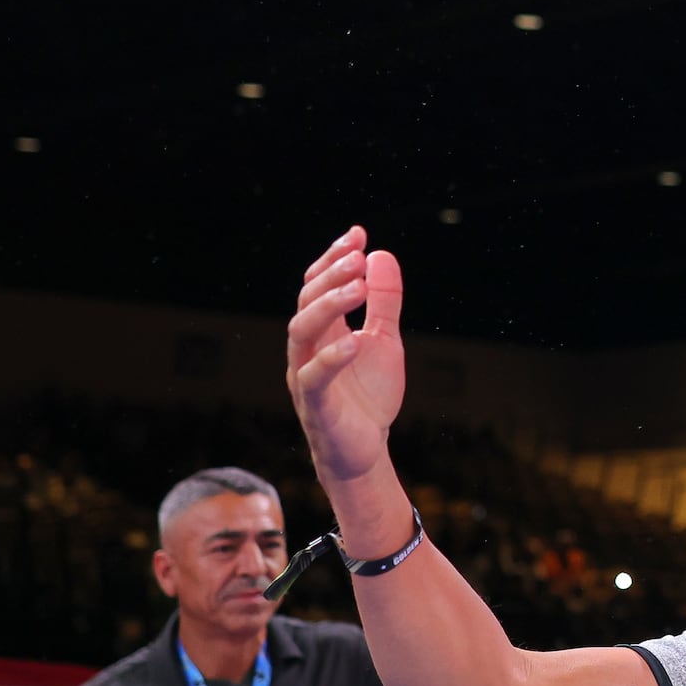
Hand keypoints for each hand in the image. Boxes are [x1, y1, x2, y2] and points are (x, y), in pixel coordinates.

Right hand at [286, 227, 406, 488]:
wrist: (366, 451)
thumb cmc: (368, 396)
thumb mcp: (384, 340)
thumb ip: (383, 302)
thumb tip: (380, 254)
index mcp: (322, 332)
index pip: (316, 286)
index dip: (332, 259)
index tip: (357, 234)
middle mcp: (307, 349)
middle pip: (306, 302)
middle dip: (331, 275)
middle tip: (357, 256)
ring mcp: (306, 376)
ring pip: (301, 332)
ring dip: (328, 306)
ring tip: (357, 287)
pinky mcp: (316, 406)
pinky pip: (314, 377)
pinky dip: (332, 356)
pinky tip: (355, 340)